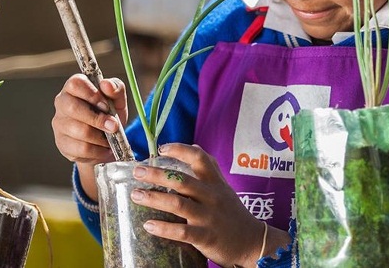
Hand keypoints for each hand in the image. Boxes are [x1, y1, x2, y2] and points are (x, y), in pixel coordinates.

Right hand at [52, 74, 128, 199]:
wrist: (107, 140)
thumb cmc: (109, 115)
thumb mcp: (117, 100)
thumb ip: (116, 88)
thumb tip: (107, 84)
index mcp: (74, 87)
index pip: (75, 84)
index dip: (92, 95)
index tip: (106, 105)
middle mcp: (62, 103)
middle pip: (73, 108)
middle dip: (97, 119)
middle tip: (113, 126)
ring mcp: (59, 124)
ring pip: (79, 131)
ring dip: (100, 137)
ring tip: (110, 139)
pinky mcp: (62, 143)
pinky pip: (81, 149)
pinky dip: (98, 151)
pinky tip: (104, 148)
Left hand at [130, 143, 290, 266]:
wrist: (252, 242)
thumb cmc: (233, 213)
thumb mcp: (224, 187)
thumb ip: (210, 168)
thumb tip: (194, 146)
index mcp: (215, 183)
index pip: (200, 158)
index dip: (180, 150)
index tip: (161, 148)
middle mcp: (211, 196)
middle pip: (183, 181)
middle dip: (157, 174)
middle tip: (137, 171)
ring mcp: (208, 217)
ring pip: (179, 204)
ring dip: (155, 198)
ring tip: (136, 195)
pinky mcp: (206, 237)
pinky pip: (182, 232)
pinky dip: (164, 228)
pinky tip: (148, 225)